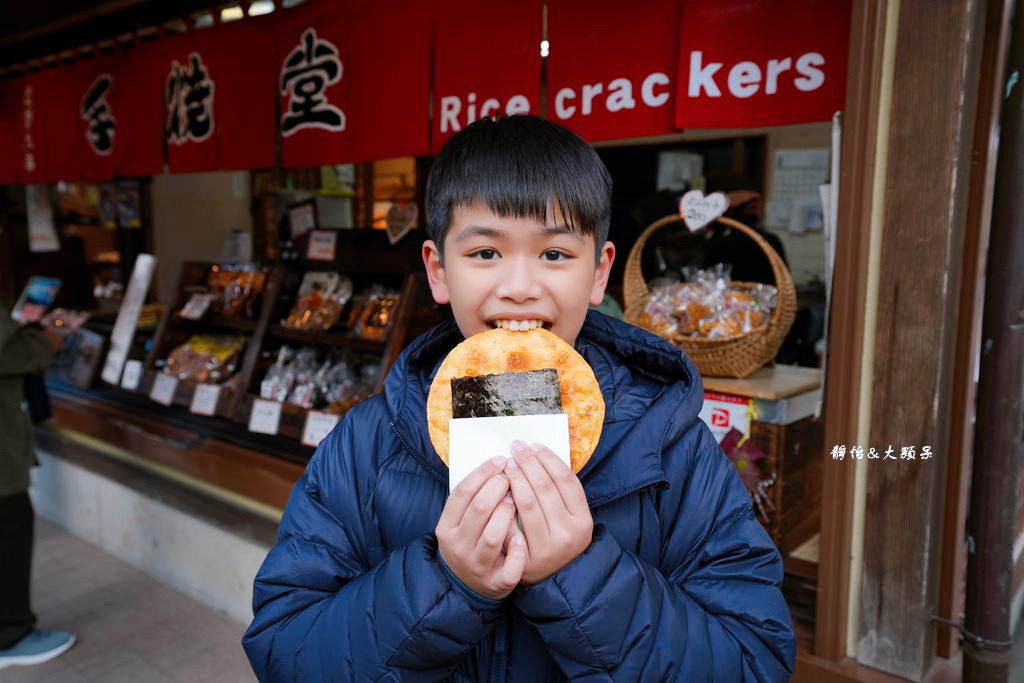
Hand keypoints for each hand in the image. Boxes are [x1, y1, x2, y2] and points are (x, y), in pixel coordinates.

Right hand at [436, 456, 526, 599]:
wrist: (465, 586)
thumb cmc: (469, 542)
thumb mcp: (460, 521)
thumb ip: (473, 497)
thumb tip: (499, 465)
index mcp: (447, 527)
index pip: (463, 493)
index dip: (483, 473)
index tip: (501, 460)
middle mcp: (458, 546)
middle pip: (479, 509)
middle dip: (499, 488)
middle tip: (511, 478)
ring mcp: (476, 566)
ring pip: (493, 536)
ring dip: (508, 514)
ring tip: (517, 501)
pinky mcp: (496, 583)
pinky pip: (509, 568)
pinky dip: (517, 552)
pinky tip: (523, 538)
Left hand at [505, 441, 592, 583]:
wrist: (554, 579)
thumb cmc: (558, 538)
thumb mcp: (569, 517)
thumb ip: (559, 491)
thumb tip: (537, 454)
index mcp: (583, 521)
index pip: (566, 480)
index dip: (549, 459)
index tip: (535, 445)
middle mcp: (568, 535)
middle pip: (546, 488)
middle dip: (529, 463)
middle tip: (516, 448)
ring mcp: (548, 550)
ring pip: (527, 503)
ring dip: (515, 478)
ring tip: (507, 464)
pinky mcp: (526, 560)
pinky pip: (511, 524)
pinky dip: (504, 504)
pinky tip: (499, 489)